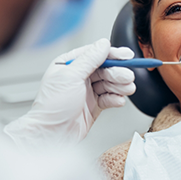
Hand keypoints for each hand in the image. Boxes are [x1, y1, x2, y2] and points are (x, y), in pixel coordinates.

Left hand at [4, 38, 135, 147]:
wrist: (52, 134)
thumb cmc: (52, 107)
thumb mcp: (70, 77)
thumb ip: (89, 59)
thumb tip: (103, 45)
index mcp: (69, 65)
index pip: (94, 54)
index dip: (112, 54)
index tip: (126, 56)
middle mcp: (79, 77)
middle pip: (105, 69)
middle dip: (118, 73)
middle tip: (127, 77)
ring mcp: (87, 91)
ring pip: (110, 83)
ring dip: (120, 86)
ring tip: (127, 89)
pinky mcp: (94, 105)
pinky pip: (109, 98)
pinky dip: (116, 99)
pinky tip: (119, 100)